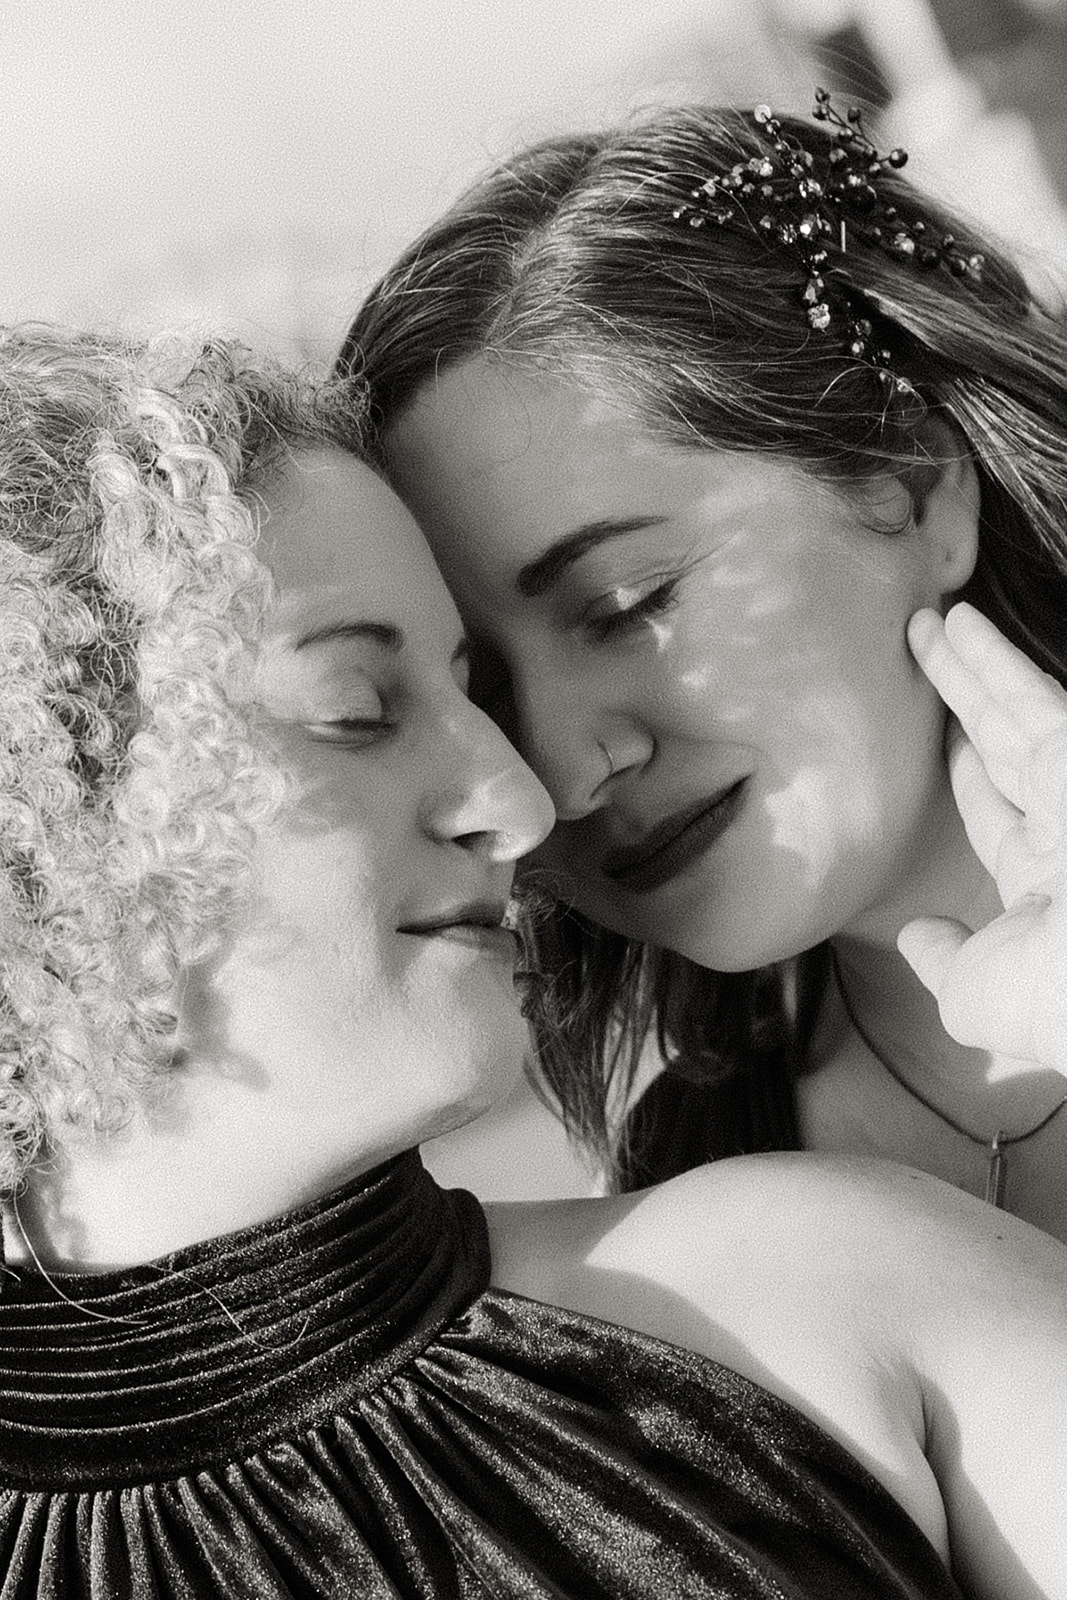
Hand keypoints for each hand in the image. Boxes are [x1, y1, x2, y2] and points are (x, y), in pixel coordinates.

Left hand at [899, 602, 1066, 1075]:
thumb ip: (946, 961)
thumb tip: (919, 936)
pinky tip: (962, 624)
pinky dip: (995, 660)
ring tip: (932, 618)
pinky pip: (1036, 696)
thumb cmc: (1058, 1003)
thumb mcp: (980, 996)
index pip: (1000, 812)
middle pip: (1007, 744)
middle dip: (967, 699)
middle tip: (926, 650)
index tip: (946, 740)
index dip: (969, 773)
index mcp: (1047, 882)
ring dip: (974, 662)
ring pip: (1018, 708)